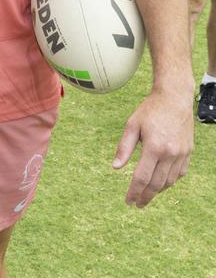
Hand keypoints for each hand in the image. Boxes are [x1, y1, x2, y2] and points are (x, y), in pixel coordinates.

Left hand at [112, 89, 192, 206]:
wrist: (175, 99)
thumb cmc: (150, 111)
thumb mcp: (132, 125)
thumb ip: (123, 148)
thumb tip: (115, 168)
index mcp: (154, 147)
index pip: (142, 177)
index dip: (134, 192)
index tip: (128, 202)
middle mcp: (170, 153)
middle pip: (157, 184)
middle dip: (146, 196)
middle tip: (137, 204)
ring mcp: (182, 154)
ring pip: (169, 181)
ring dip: (158, 191)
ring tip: (147, 194)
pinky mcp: (188, 153)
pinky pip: (179, 174)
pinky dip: (169, 181)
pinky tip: (161, 183)